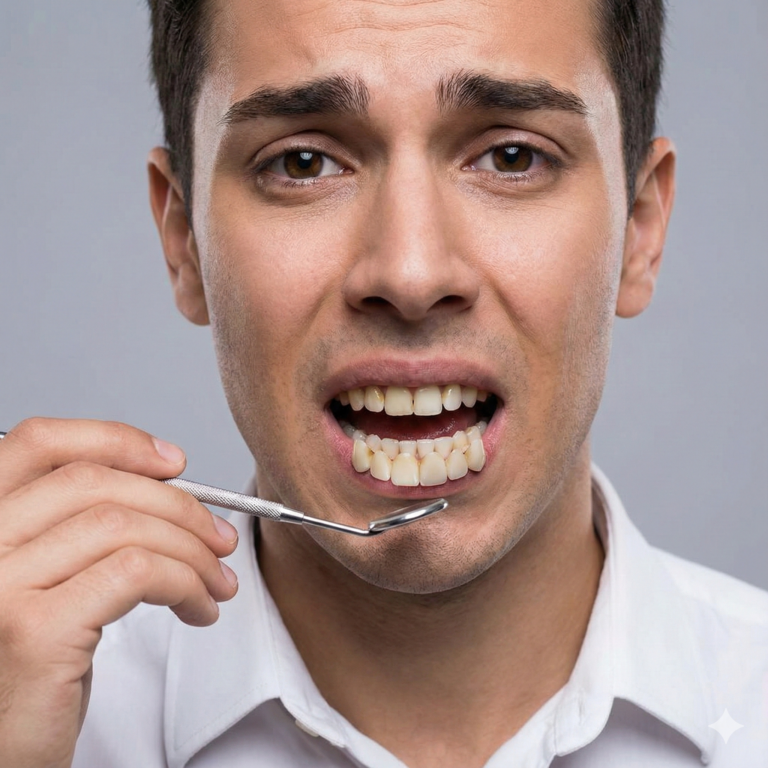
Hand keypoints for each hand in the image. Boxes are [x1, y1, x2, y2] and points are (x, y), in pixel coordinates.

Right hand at [0, 418, 238, 767]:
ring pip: (123, 526)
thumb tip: (165, 479)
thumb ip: (82, 526)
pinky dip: (186, 582)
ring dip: (191, 550)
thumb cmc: (31, 672)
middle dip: (177, 503)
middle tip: (218, 535)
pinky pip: (137, 572)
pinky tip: (199, 607)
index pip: (39, 442)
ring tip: (216, 580)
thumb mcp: (51, 580)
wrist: (7, 755)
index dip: (115, 440)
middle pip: (94, 482)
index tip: (173, 463)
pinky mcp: (32, 631)